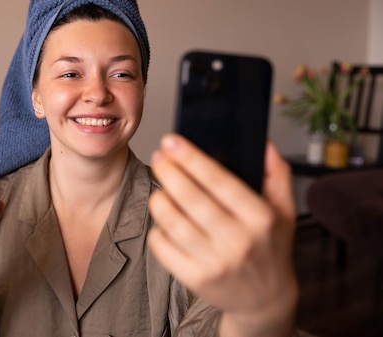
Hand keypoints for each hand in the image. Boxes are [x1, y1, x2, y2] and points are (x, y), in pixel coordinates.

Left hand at [147, 134, 297, 336]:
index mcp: (261, 218)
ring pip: (172, 222)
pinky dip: (157, 230)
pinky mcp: (196, 279)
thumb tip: (263, 142)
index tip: (172, 141)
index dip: (191, 158)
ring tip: (160, 190)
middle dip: (168, 171)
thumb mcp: (285, 210)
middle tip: (158, 157)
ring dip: (159, 199)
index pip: (219, 181)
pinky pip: (163, 248)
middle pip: (191, 198)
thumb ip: (276, 173)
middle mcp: (239, 241)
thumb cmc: (271, 248)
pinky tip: (164, 221)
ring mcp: (216, 263)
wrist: (266, 300)